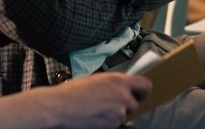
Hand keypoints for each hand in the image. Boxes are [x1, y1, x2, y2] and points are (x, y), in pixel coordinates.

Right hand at [34, 72, 151, 128]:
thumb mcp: (96, 80)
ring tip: (97, 110)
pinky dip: (108, 123)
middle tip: (108, 103)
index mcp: (119, 81)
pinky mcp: (112, 127)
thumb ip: (114, 83)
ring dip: (115, 114)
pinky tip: (95, 118)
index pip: (146, 86)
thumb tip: (123, 87)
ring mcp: (118, 114)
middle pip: (135, 103)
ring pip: (124, 115)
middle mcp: (122, 97)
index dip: (141, 91)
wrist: (58, 108)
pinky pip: (116, 125)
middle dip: (124, 104)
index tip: (137, 93)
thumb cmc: (72, 92)